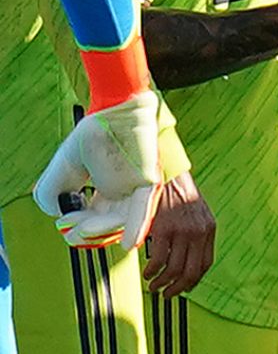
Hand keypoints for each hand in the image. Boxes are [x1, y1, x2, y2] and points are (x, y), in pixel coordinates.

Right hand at [33, 91, 162, 250]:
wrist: (115, 109)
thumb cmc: (95, 134)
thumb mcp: (66, 168)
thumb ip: (54, 192)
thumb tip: (59, 215)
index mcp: (107, 194)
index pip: (93, 225)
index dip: (76, 230)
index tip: (66, 222)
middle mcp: (124, 196)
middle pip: (106, 230)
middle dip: (85, 234)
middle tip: (72, 226)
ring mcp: (137, 191)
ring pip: (120, 223)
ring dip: (100, 230)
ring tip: (85, 225)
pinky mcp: (147, 182)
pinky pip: (143, 209)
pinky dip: (135, 227)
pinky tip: (127, 243)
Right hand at [142, 172, 214, 297]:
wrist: (167, 174)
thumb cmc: (179, 193)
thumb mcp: (197, 212)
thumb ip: (197, 232)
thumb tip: (188, 255)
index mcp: (209, 229)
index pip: (205, 264)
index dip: (194, 280)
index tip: (184, 288)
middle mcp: (199, 232)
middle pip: (191, 272)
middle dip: (178, 288)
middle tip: (167, 294)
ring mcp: (182, 232)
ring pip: (174, 270)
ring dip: (162, 283)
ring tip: (154, 286)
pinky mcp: (164, 230)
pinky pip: (158, 261)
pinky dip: (152, 272)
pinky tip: (147, 273)